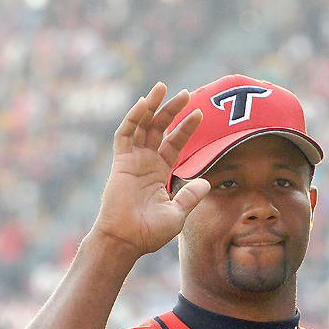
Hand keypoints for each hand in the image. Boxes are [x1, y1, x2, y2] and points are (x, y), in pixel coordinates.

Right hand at [93, 81, 210, 259]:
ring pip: (142, 126)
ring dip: (152, 107)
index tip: (200, 114)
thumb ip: (190, 196)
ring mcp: (132, 161)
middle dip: (171, 111)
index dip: (186, 129)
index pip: (174, 144)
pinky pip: (125, 134)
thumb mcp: (177, 213)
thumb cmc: (150, 232)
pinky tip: (145, 104)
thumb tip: (207, 182)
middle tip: (185, 93)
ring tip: (163, 88)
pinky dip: (133, 118)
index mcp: (160, 173)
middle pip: (159, 129)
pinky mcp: (120, 163)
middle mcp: (146, 163)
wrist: (126, 240)